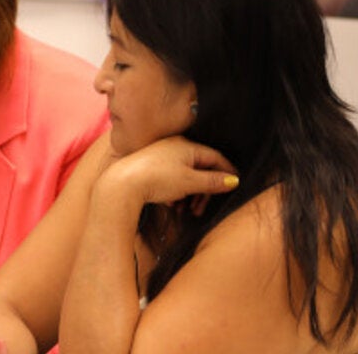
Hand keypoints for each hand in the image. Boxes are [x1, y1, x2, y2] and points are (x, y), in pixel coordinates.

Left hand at [98, 136, 237, 208]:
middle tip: (200, 210)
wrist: (122, 184)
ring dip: (189, 195)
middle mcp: (174, 146)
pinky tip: (171, 204)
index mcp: (187, 146)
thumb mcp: (190, 182)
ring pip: (185, 176)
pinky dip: (175, 192)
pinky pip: (170, 178)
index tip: (235, 186)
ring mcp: (161, 156)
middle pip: (200, 168)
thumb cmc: (157, 180)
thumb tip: (233, 180)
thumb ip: (213, 181)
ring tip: (184, 211)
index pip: (215, 157)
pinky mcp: (150, 167)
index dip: (227, 172)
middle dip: (203, 191)